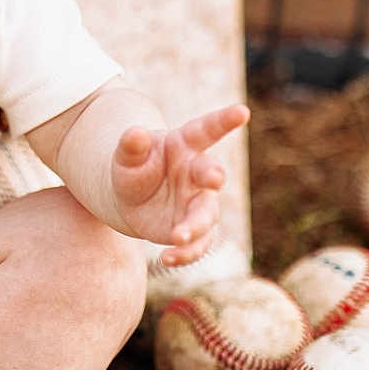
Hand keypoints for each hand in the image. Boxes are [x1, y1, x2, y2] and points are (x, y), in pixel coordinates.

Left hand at [110, 103, 248, 264]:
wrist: (130, 197)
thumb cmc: (135, 167)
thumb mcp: (127, 156)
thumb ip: (131, 146)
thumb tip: (133, 133)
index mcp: (184, 145)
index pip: (206, 129)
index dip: (224, 120)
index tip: (242, 111)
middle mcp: (197, 173)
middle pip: (211, 173)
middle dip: (213, 174)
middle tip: (214, 178)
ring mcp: (198, 202)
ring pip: (206, 214)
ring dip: (195, 226)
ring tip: (178, 236)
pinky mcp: (193, 229)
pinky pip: (197, 244)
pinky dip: (185, 253)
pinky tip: (167, 258)